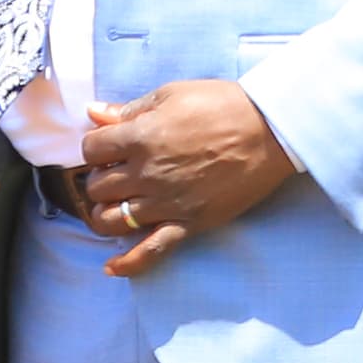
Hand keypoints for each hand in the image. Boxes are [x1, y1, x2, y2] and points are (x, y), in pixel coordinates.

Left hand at [81, 79, 298, 276]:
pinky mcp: (189, 222)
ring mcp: (167, 202)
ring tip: (114, 206)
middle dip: (100, 179)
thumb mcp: (171, 94)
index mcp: (139, 138)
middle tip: (115, 173)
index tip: (108, 147)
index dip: (95, 147)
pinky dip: (129, 263)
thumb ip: (129, 109)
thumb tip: (93, 113)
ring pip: (112, 220)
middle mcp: (147, 173)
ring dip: (105, 214)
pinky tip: (113, 268)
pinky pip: (152, 251)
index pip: (90, 150)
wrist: (272, 130)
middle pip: (96, 187)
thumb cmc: (224, 105)